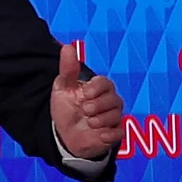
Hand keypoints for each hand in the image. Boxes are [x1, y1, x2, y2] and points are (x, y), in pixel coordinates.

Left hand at [50, 43, 123, 160]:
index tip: (84, 94)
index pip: (106, 83)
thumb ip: (68, 69)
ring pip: (116, 116)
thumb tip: (68, 47)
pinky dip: (109, 134)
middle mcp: (110, 101)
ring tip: (89, 122)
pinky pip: (119, 133)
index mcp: (99, 88)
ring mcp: (113, 118)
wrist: (64, 134)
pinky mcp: (114, 134)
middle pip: (114, 99)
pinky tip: (99, 134)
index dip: (96, 88)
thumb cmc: (66, 108)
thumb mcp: (63, 88)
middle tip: (84, 110)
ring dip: (100, 120)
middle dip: (97, 106)